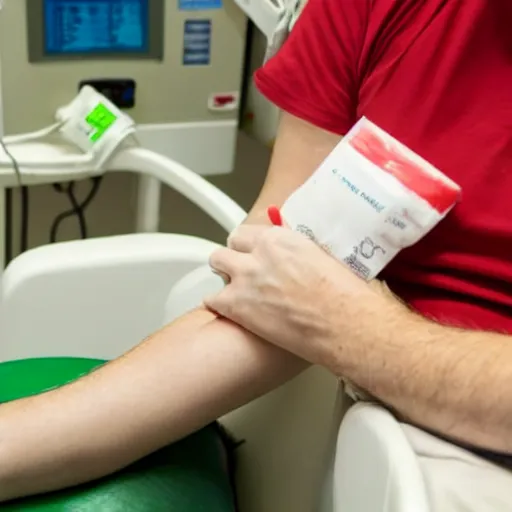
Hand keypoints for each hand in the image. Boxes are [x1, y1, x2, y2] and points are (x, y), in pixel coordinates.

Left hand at [205, 225, 398, 363]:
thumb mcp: (322, 257)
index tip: (251, 254)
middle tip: (243, 273)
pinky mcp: (237, 306)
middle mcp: (259, 254)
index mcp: (280, 239)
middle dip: (233, 258)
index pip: (246, 232)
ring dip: (224, 276)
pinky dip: (219, 305)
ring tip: (236, 291)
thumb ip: (297, 249)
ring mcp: (245, 278)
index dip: (248, 246)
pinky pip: (212, 300)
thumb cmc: (344, 295)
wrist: (346, 326)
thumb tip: (290, 249)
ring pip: (216, 265)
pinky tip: (233, 313)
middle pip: (228, 247)